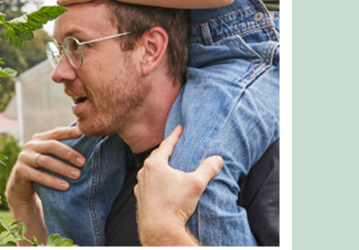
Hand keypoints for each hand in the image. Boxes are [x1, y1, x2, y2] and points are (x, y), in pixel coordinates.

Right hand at [5, 126, 84, 207]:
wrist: (22, 187)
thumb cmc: (42, 170)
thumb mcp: (50, 157)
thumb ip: (61, 150)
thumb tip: (86, 143)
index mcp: (40, 138)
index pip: (57, 132)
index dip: (70, 132)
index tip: (83, 133)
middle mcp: (31, 145)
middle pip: (52, 145)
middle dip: (69, 153)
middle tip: (83, 162)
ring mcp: (24, 157)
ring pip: (46, 161)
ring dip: (63, 168)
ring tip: (77, 175)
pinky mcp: (20, 171)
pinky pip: (39, 176)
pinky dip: (53, 181)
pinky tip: (65, 186)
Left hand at [134, 125, 223, 245]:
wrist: (159, 229)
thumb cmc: (175, 204)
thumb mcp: (195, 183)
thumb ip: (207, 169)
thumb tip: (218, 159)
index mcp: (155, 164)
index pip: (166, 144)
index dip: (175, 135)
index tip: (180, 128)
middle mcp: (143, 172)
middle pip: (156, 156)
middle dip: (166, 150)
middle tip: (174, 144)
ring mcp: (140, 186)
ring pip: (150, 171)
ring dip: (159, 166)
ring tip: (169, 165)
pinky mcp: (140, 198)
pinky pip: (148, 184)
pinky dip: (155, 180)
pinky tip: (162, 185)